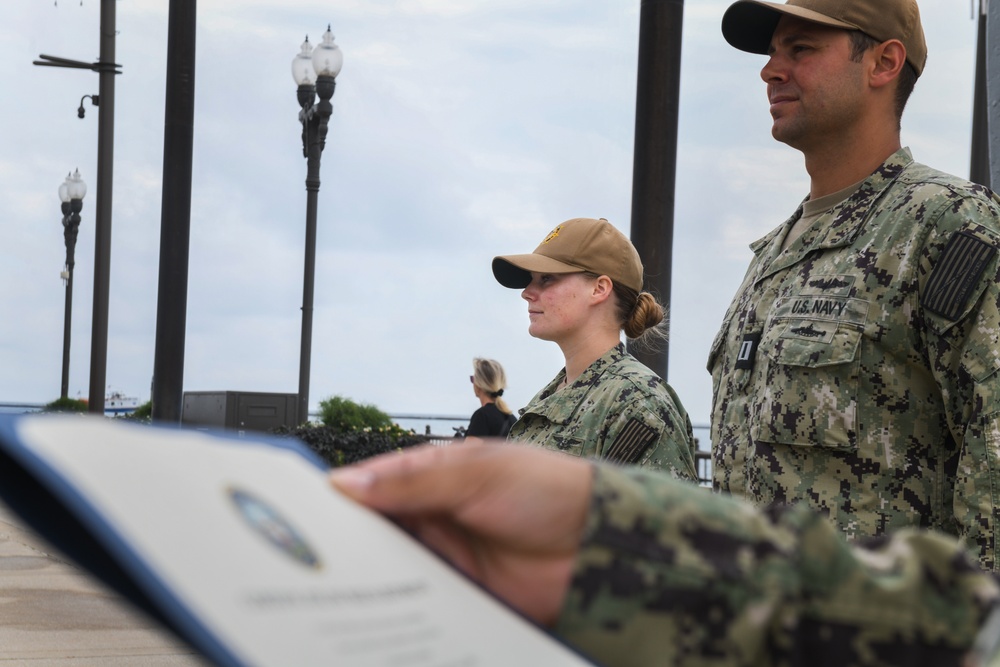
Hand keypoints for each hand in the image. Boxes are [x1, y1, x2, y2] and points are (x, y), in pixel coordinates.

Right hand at [330, 442, 592, 626]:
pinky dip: (396, 611)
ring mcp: (442, 561)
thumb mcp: (476, 472)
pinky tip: (374, 617)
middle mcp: (429, 520)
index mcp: (428, 480)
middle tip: (306, 561)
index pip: (368, 489)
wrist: (597, 544)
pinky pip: (416, 606)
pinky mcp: (457, 599)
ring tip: (329, 592)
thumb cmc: (545, 489)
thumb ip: (413, 479)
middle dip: (342, 547)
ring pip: (387, 573)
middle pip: (370, 536)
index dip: (335, 501)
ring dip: (365, 581)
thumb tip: (347, 483)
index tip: (297, 515)